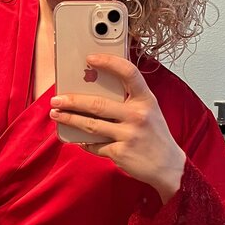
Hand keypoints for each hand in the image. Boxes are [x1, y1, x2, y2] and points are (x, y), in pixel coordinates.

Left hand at [49, 53, 185, 201]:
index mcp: (146, 99)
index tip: (90, 58)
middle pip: (98, 104)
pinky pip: (94, 145)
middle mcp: (138, 115)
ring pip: (90, 125)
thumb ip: (129, 100)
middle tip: (56, 99)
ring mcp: (129, 135)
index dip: (109, 62)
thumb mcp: (149, 111)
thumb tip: (93, 89)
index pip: (129, 73)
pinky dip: (83, 141)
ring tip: (56, 114)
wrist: (168, 166)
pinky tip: (75, 137)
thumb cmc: (154, 134)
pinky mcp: (120, 153)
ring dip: (69, 119)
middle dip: (72, 101)